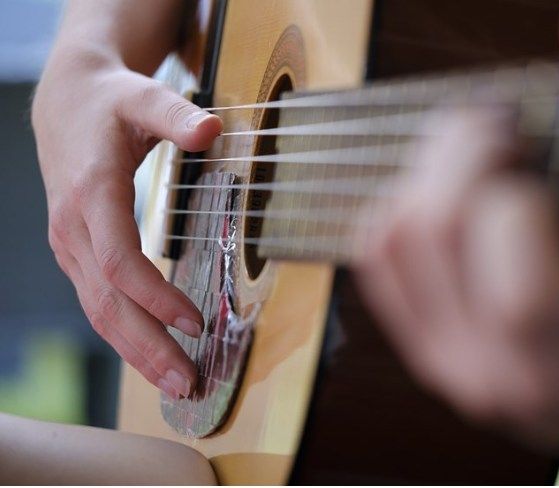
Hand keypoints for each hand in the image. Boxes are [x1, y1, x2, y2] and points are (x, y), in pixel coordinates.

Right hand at [32, 46, 221, 398]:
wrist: (67, 104)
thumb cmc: (108, 102)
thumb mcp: (143, 97)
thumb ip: (177, 115)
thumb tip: (213, 128)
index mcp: (91, 194)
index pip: (119, 261)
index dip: (155, 296)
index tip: (196, 322)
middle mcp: (73, 228)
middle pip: (107, 302)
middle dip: (148, 346)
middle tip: (188, 381)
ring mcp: (71, 244)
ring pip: (99, 311)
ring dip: (137, 351)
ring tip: (177, 381)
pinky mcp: (78, 252)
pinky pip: (100, 302)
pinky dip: (127, 332)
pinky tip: (153, 352)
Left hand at [354, 2, 558, 481]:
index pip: (514, 274)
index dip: (513, 194)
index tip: (533, 150)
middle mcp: (496, 369)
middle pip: (431, 234)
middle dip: (457, 151)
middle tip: (497, 127)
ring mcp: (448, 364)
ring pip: (388, 243)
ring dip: (422, 173)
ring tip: (470, 157)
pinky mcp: (423, 350)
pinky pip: (376, 265)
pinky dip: (398, 209)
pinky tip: (441, 194)